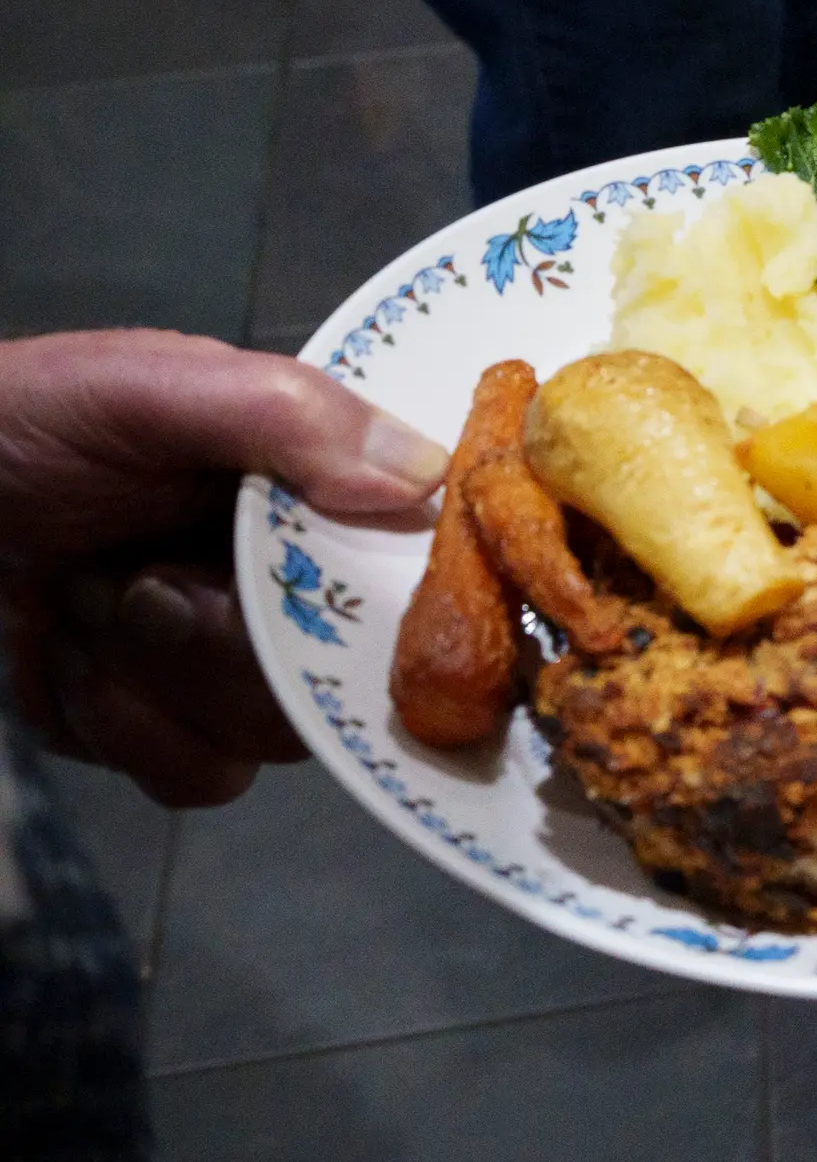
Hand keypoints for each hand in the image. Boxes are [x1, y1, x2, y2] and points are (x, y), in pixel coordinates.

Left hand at [0, 331, 445, 806]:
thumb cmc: (18, 422)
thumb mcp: (145, 385)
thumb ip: (282, 414)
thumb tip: (424, 478)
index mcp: (324, 496)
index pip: (430, 563)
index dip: (409, 594)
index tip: (333, 592)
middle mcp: (299, 587)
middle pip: (358, 677)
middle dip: (228, 640)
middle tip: (139, 579)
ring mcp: (229, 668)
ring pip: (274, 736)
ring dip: (160, 678)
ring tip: (86, 600)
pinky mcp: (157, 731)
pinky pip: (196, 777)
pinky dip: (122, 725)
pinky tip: (68, 658)